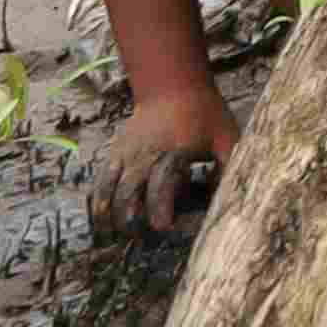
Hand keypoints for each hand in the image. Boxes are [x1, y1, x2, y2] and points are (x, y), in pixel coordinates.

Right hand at [90, 83, 236, 234]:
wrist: (173, 87)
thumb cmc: (206, 115)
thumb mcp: (227, 136)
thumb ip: (229, 167)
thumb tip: (229, 201)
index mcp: (177, 151)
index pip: (164, 182)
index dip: (162, 206)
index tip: (164, 227)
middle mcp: (147, 154)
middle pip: (130, 191)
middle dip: (132, 220)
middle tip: (140, 240)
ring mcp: (127, 154)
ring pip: (109, 189)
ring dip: (110, 215)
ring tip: (115, 237)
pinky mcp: (115, 154)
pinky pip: (100, 181)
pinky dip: (97, 203)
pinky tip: (100, 223)